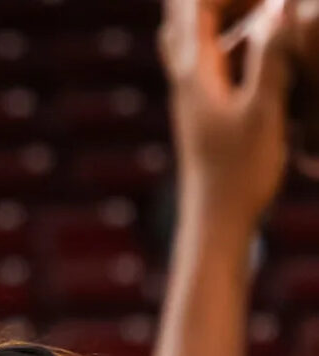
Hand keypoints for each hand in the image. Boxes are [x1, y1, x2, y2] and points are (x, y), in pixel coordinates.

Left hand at [160, 0, 294, 223]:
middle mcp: (184, 83)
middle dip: (215, 1)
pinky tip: (259, 50)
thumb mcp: (264, 112)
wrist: (215, 224)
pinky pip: (209, 67)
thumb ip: (271, 58)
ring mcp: (191, 100)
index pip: (193, 8)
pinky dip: (229, 46)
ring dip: (221, 20)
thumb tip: (282, 5)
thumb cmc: (240, 173)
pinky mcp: (202, 116)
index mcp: (194, 75)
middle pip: (182, 22)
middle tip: (256, 0)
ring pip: (193, 45)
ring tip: (263, 10)